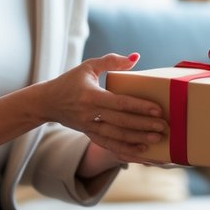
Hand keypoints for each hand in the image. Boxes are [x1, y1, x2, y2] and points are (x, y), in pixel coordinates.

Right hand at [34, 52, 166, 157]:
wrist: (46, 102)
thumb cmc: (69, 81)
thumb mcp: (88, 67)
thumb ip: (111, 61)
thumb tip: (136, 57)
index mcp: (91, 95)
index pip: (119, 103)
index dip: (139, 107)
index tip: (157, 110)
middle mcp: (89, 114)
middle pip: (120, 122)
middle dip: (143, 126)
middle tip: (163, 127)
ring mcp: (88, 127)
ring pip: (116, 137)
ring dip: (137, 140)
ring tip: (156, 140)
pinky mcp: (88, 134)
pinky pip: (108, 145)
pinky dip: (125, 150)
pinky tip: (141, 153)